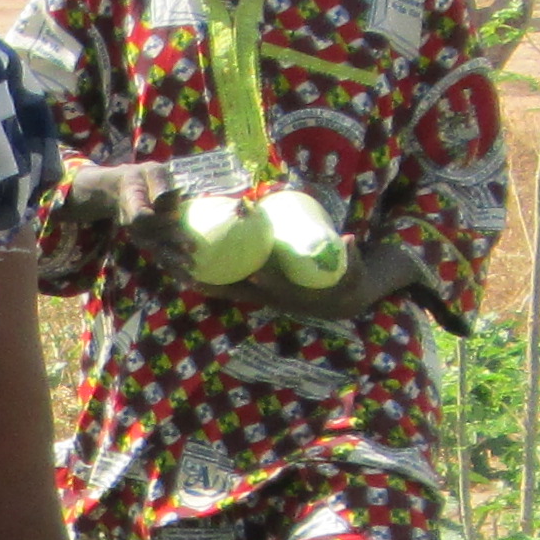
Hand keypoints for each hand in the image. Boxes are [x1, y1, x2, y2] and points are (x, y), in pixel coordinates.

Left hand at [212, 236, 418, 322]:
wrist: (340, 301)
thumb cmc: (346, 283)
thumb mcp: (354, 273)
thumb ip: (352, 258)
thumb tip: (350, 238)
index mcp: (296, 295)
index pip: (279, 289)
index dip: (267, 282)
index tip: (254, 273)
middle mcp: (276, 299)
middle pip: (245, 294)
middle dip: (222, 288)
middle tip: (198, 279)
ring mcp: (266, 296)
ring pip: (235, 292)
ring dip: (212, 287)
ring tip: (186, 277)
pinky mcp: (261, 292)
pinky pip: (237, 286)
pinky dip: (219, 282)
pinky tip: (199, 273)